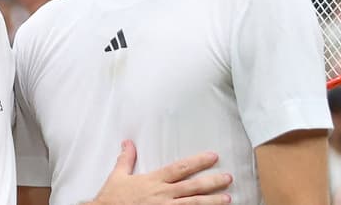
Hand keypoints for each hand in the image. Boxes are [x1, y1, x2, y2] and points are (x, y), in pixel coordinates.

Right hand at [88, 140, 231, 204]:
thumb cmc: (112, 199)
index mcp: (153, 181)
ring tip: (228, 199)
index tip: (213, 156)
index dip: (198, 162)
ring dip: (211, 202)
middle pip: (192, 187)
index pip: (180, 168)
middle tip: (228, 178)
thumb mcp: (118, 176)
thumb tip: (127, 142)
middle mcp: (162, 195)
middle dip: (212, 182)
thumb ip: (126, 159)